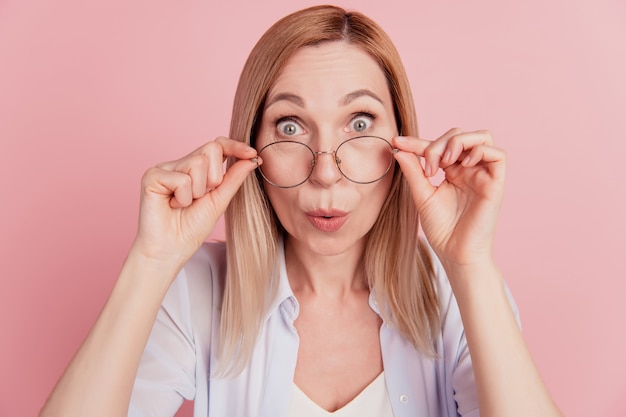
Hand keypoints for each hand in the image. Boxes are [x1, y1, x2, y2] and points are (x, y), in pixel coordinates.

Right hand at [130, 137, 258, 269]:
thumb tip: (253, 158)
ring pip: (197, 163)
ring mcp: (165, 168)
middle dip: (214, 178)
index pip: (218, 146)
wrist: (171, 250)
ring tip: (184, 204)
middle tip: (199, 198)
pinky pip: (181, 179)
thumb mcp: (219, 201)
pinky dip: (182, 198)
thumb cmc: (191, 229)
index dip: (235, 146)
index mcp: (196, 169)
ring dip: (197, 191)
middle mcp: (180, 164)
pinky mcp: (152, 176)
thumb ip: (234, 178)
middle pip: (210, 150)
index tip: (252, 154)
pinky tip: (171, 205)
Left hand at [392, 128, 505, 268]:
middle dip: (438, 143)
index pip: (437, 146)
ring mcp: (483, 175)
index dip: (417, 142)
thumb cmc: (441, 229)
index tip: (397, 141)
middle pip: (459, 135)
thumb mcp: (422, 195)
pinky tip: (462, 165)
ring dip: (459, 142)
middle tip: (428, 167)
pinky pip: (498, 154)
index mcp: (451, 171)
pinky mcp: (496, 183)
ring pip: (481, 137)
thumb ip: (413, 171)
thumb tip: (399, 148)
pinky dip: (479, 151)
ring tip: (444, 162)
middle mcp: (469, 169)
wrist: (455, 253)